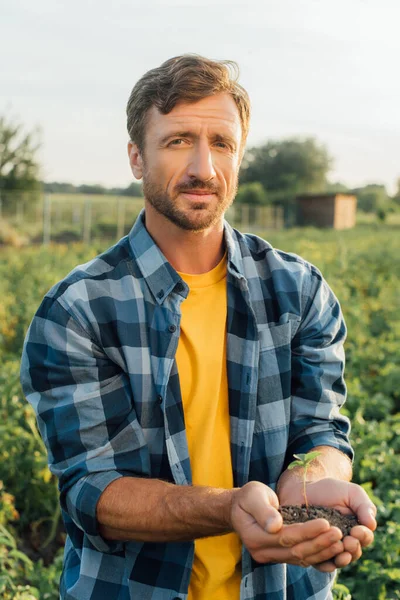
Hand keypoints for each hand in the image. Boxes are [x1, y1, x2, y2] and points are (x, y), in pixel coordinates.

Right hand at [230, 481, 345, 567]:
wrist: (240, 509)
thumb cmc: (248, 497)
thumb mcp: (252, 495)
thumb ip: (263, 510)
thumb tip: (275, 525)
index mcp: (255, 536)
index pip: (285, 537)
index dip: (307, 531)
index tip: (326, 523)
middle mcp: (262, 552)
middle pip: (296, 551)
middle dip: (319, 543)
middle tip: (339, 534)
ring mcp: (271, 557)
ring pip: (301, 558)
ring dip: (322, 551)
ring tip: (341, 542)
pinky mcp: (280, 556)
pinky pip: (302, 559)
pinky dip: (319, 555)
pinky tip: (333, 548)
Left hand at [278, 477, 376, 571]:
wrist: (303, 489)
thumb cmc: (329, 490)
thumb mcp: (351, 493)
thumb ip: (364, 506)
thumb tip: (372, 525)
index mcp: (356, 528)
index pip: (365, 538)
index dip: (363, 536)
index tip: (357, 530)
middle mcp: (345, 541)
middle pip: (354, 553)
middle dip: (353, 548)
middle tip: (348, 541)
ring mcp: (329, 547)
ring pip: (339, 561)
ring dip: (342, 559)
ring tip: (340, 551)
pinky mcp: (314, 551)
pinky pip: (320, 564)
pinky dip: (325, 565)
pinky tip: (325, 560)